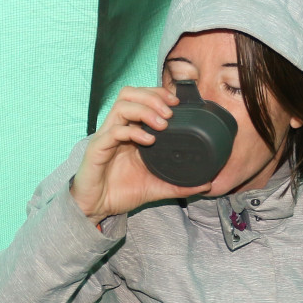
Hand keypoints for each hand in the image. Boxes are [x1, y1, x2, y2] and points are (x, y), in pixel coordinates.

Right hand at [70, 86, 212, 221]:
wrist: (97, 208)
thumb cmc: (121, 192)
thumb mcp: (157, 187)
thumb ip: (180, 184)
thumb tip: (206, 184)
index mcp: (129, 131)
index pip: (141, 98)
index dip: (158, 94)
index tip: (177, 102)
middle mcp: (117, 128)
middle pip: (129, 94)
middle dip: (152, 97)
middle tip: (170, 111)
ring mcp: (106, 137)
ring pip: (121, 106)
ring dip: (145, 109)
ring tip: (162, 123)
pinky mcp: (97, 149)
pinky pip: (114, 131)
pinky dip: (133, 131)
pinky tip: (148, 140)